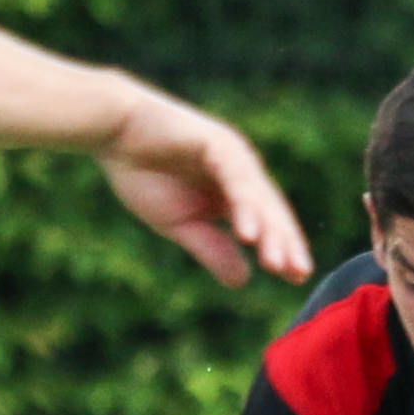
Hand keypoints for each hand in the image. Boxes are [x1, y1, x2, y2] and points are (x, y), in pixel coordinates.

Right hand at [96, 94, 311, 287]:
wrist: (115, 132)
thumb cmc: (143, 173)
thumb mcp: (180, 224)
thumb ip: (212, 248)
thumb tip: (243, 281)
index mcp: (233, 191)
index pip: (265, 223)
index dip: (280, 249)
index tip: (296, 279)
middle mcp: (240, 172)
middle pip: (270, 212)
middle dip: (285, 244)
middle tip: (298, 274)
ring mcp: (233, 155)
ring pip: (258, 198)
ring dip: (268, 231)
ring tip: (276, 263)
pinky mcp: (218, 143)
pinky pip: (236, 179)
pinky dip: (244, 206)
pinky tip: (247, 234)